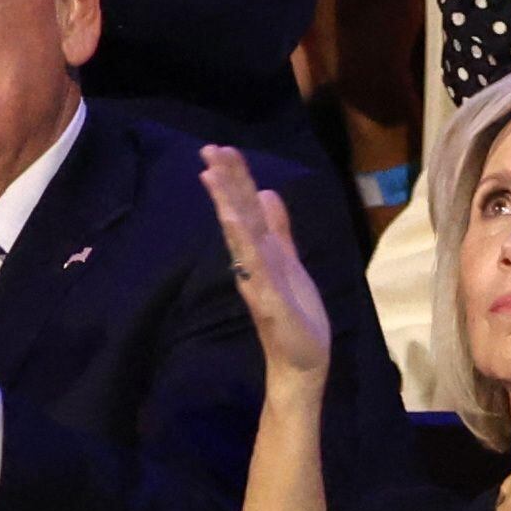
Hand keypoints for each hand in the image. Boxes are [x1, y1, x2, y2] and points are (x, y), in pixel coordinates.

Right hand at [200, 145, 331, 382]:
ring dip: (226, 205)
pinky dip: (243, 243)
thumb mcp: (290, 262)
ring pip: (239, 236)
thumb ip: (278, 230)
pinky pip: (253, 267)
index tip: (221, 149)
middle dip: (225, 182)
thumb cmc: (297, 314)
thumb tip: (266, 194)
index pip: (244, 210)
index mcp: (260, 252)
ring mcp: (257, 279)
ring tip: (213, 175)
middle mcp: (253, 262)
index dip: (235, 180)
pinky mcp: (267, 300)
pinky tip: (235, 221)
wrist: (303, 361)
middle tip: (208, 149)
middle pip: (236, 215)